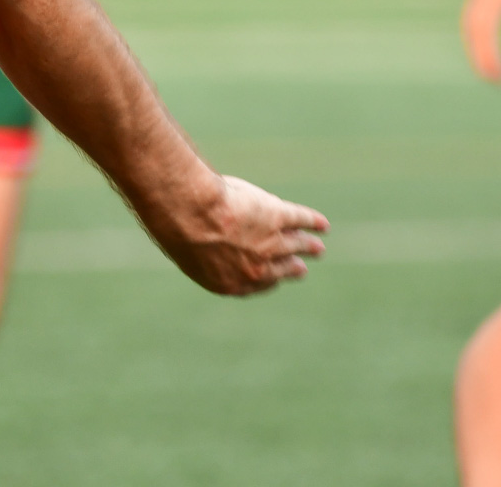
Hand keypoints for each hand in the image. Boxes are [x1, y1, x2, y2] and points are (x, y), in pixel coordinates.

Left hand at [147, 174, 328, 295]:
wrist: (189, 214)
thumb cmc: (177, 228)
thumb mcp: (186, 248)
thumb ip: (201, 250)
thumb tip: (198, 241)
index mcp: (229, 283)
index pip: (256, 285)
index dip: (269, 280)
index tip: (275, 278)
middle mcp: (254, 270)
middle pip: (280, 270)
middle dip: (292, 269)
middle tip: (301, 268)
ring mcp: (269, 244)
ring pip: (295, 246)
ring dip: (308, 247)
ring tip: (317, 247)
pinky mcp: (277, 218)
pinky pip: (301, 220)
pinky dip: (314, 222)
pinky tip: (322, 224)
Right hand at [460, 0, 500, 84]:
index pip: (480, 30)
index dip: (487, 56)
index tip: (498, 77)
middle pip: (471, 28)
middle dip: (481, 56)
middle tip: (496, 80)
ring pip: (472, 22)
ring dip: (480, 47)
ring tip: (495, 67)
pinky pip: (478, 15)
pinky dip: (482, 34)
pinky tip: (494, 43)